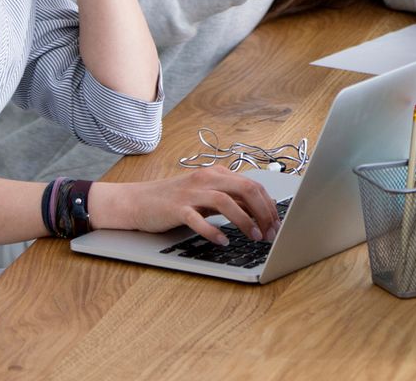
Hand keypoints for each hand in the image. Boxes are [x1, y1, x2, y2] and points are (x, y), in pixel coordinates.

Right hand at [90, 166, 278, 245]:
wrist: (138, 201)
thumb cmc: (175, 200)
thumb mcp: (206, 195)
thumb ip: (231, 199)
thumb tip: (260, 212)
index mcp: (217, 174)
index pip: (253, 186)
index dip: (269, 206)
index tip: (277, 224)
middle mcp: (206, 179)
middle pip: (245, 189)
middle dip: (263, 211)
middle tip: (271, 232)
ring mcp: (191, 192)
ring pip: (225, 201)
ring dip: (244, 220)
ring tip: (254, 236)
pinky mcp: (176, 208)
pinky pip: (197, 218)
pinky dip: (212, 231)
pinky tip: (222, 241)